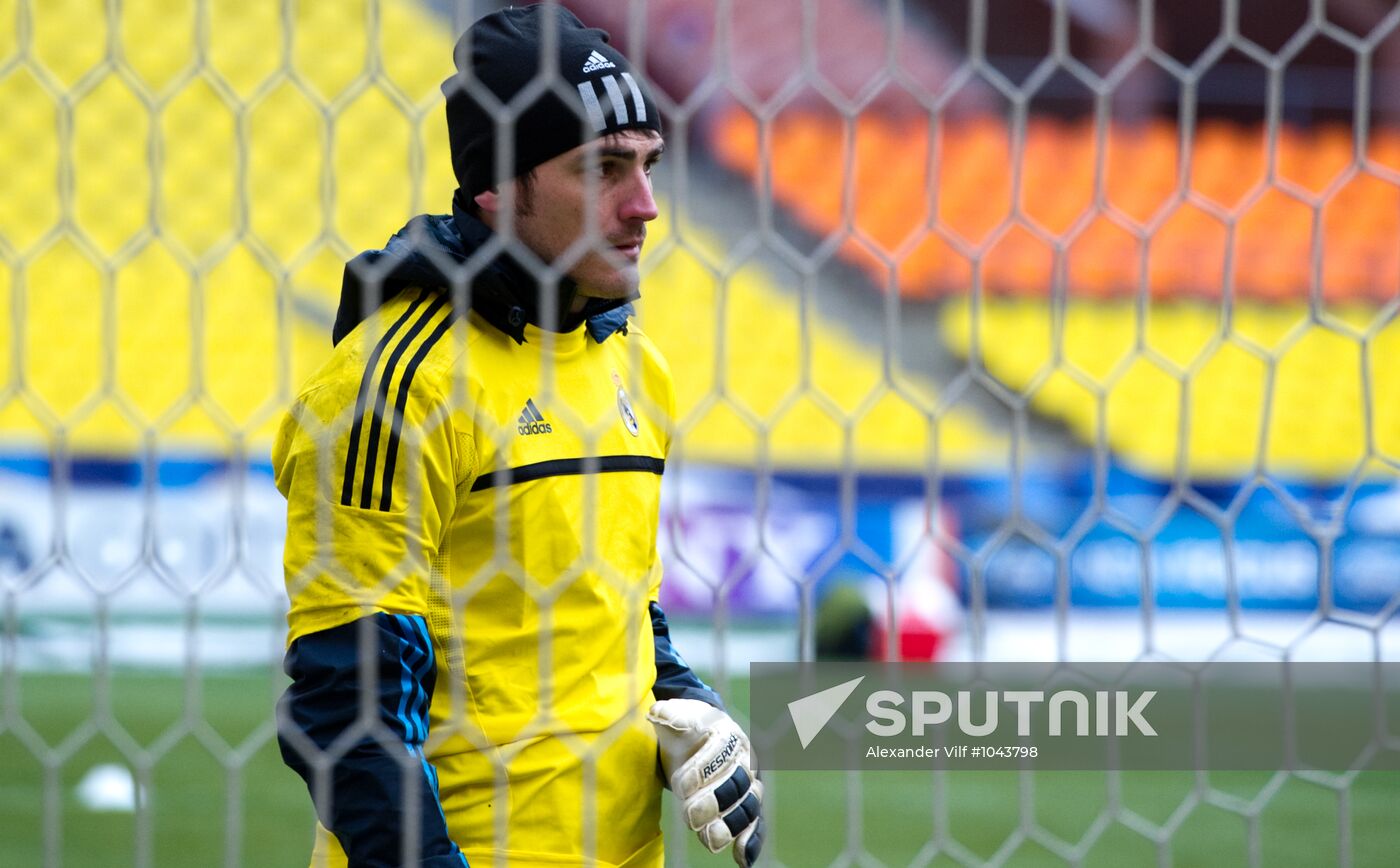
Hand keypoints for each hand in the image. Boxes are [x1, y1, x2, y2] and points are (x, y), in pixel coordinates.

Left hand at [648, 698, 763, 865]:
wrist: (699, 739)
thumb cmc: (686, 728)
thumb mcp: (675, 715)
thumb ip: (669, 714)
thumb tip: (658, 713)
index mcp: (728, 734)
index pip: (720, 752)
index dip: (702, 769)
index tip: (681, 785)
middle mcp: (744, 760)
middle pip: (737, 782)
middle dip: (715, 801)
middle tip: (691, 816)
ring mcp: (748, 785)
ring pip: (748, 805)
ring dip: (730, 824)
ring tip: (711, 840)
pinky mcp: (745, 807)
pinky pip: (754, 824)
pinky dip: (750, 842)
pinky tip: (742, 860)